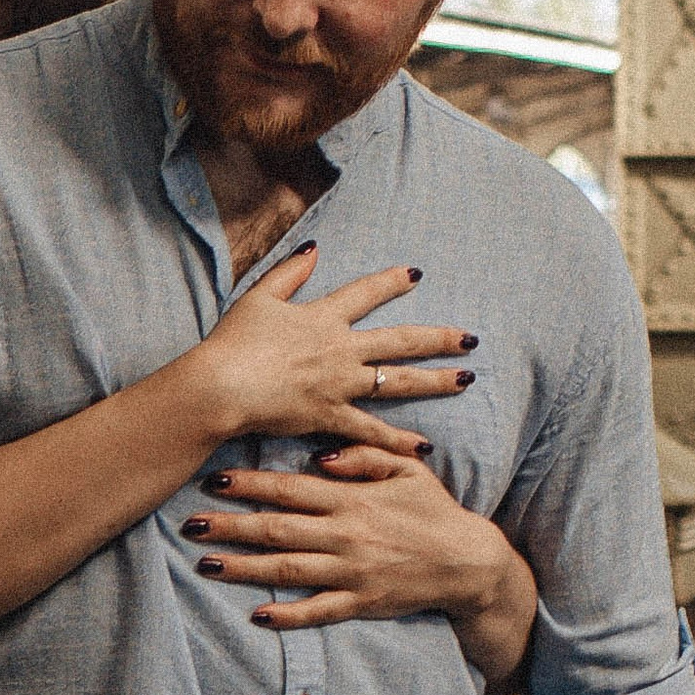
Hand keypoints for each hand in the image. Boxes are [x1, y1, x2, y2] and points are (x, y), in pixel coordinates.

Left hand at [184, 445, 516, 632]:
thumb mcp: (406, 469)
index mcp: (353, 499)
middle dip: (231, 525)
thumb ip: (364, 457)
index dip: (251, 484)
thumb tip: (320, 459)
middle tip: (191, 522)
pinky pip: (317, 612)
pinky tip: (256, 615)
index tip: (216, 479)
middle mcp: (346, 535)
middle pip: (278, 529)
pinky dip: (287, 615)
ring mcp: (351, 573)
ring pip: (287, 571)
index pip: (291, 489)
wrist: (466, 562)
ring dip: (244, 568)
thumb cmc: (432, 509)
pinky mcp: (360, 604)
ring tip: (205, 564)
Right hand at [189, 249, 478, 452]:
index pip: (366, 293)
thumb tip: (315, 248)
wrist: (223, 385)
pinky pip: (371, 430)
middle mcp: (340, 349)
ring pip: (397, 382)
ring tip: (466, 379)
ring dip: (434, 381)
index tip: (417, 275)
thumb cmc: (234, 341)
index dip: (392, 282)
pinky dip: (397, 439)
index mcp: (323, 317)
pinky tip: (424, 446)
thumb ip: (289, 272)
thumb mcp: (259, 296)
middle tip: (471, 339)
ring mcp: (339, 384)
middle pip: (400, 341)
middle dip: (438, 338)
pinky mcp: (330, 416)